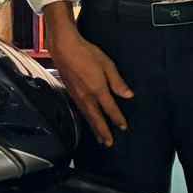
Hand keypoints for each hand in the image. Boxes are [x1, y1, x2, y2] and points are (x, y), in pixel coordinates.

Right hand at [50, 31, 132, 147]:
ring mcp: (76, 95)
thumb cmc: (87, 54)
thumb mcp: (108, 65)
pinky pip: (80, 110)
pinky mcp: (71, 92)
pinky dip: (85, 119)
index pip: (110, 109)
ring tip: (99, 137)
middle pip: (96, 118)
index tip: (123, 128)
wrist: (65, 49)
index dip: (117, 119)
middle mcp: (86, 96)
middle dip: (103, 131)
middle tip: (108, 143)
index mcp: (97, 89)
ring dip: (94, 128)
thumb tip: (128, 94)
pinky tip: (88, 120)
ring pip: (87, 116)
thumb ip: (118, 82)